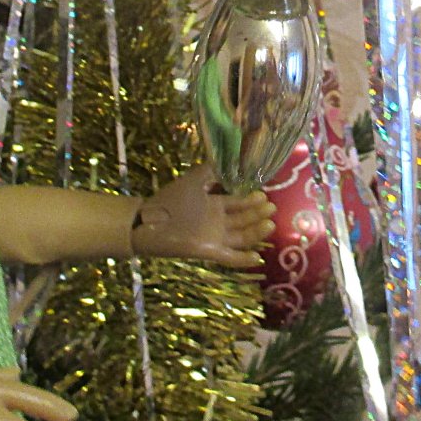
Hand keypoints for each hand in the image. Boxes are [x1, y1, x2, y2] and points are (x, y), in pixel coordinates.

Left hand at [130, 162, 274, 267]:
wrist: (149, 221)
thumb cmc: (171, 199)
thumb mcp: (192, 181)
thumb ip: (209, 171)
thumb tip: (229, 162)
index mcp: (213, 205)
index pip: (237, 203)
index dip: (250, 200)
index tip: (264, 195)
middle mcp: (217, 221)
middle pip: (243, 219)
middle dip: (257, 214)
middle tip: (270, 207)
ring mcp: (214, 237)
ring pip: (240, 237)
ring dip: (255, 233)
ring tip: (268, 224)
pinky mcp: (208, 251)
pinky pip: (229, 257)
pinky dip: (242, 259)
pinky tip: (256, 257)